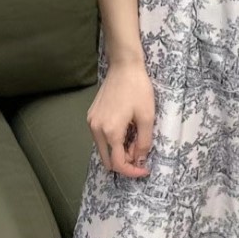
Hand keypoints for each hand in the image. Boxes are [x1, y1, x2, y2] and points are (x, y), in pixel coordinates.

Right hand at [88, 54, 154, 176]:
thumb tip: (139, 161)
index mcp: (110, 131)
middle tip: (140, 154)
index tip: (145, 169)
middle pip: (107, 160)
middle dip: (125, 162)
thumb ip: (143, 143)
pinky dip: (112, 141)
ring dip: (118, 151)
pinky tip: (125, 131)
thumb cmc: (138, 89)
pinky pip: (100, 137)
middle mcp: (96, 129)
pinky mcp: (91, 115)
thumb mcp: (147, 117)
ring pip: (103, 149)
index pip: (118, 164)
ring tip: (134, 140)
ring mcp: (91, 121)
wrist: (124, 66)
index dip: (133, 171)